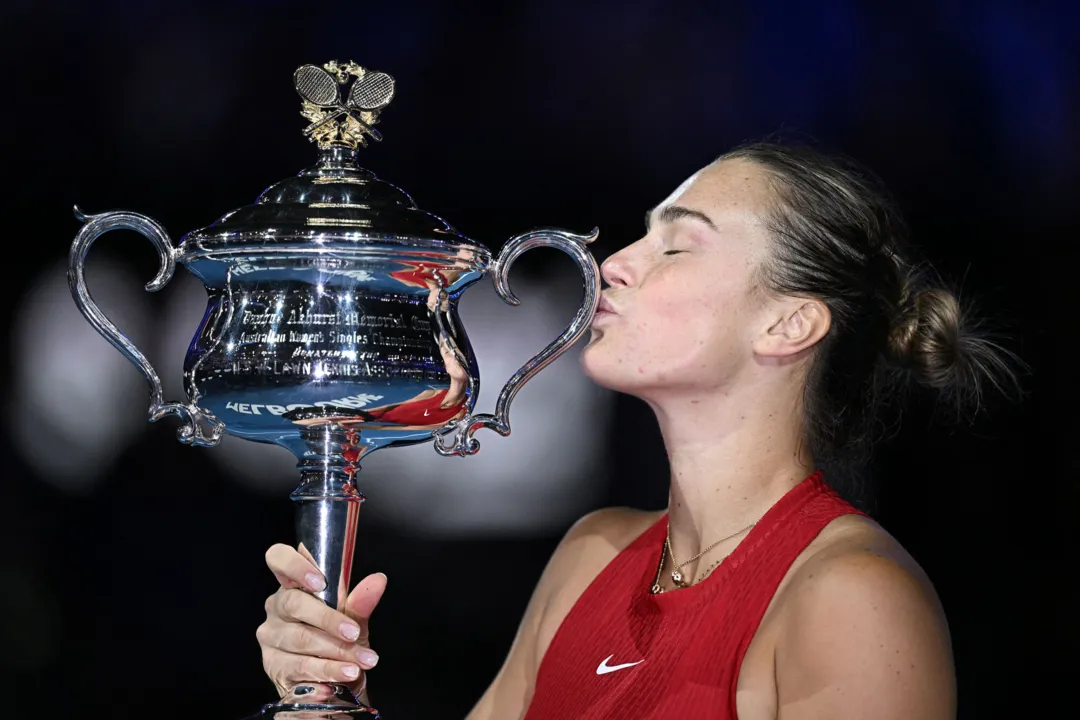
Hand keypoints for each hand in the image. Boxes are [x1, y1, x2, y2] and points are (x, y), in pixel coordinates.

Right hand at [257, 544, 386, 698]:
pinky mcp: (272, 665)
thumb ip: (361, 602)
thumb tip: (377, 581)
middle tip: (354, 633)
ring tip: (360, 661)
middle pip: (295, 604)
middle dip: (329, 619)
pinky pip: (299, 666)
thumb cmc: (338, 642)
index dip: (294, 566)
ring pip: (300, 638)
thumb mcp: (354, 622)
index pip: (279, 559)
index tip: (319, 581)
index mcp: (293, 585)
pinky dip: (326, 671)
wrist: (334, 683)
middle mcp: (277, 607)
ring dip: (335, 651)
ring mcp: (271, 636)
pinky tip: (343, 674)